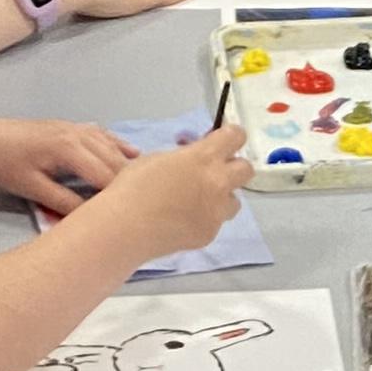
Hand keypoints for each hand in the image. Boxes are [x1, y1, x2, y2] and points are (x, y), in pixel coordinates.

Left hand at [0, 117, 137, 213]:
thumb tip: (92, 218)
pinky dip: (119, 146)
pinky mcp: (71, 127)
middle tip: (147, 207)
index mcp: (70, 149)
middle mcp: (79, 134)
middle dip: (131, 182)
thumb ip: (64, 203)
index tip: (137, 216)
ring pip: (113, 146)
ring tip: (145, 188)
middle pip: (115, 161)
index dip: (122, 196)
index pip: (107, 176)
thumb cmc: (3, 165)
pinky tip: (133, 155)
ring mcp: (76, 128)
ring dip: (128, 165)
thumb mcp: (32, 188)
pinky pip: (103, 135)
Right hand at [112, 121, 249, 253]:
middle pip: (246, 169)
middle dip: (233, 167)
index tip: (220, 140)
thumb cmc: (133, 186)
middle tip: (213, 172)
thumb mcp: (159, 158)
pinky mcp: (210, 234)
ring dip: (221, 197)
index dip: (230, 136)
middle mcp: (218, 183)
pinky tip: (182, 221)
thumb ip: (186, 156)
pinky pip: (216, 222)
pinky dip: (204, 219)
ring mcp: (216, 211)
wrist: (125, 227)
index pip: (235, 136)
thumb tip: (194, 158)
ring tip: (196, 201)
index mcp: (204, 157)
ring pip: (234, 201)